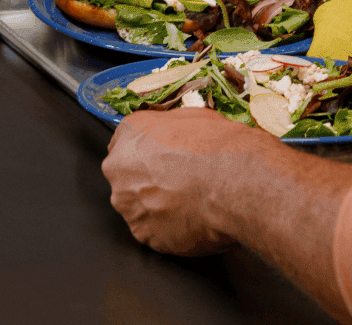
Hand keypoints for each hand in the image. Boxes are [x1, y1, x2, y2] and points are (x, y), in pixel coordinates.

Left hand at [102, 108, 257, 255]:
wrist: (232, 183)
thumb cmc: (215, 149)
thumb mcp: (190, 116)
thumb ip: (168, 129)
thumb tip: (174, 137)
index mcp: (128, 136)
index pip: (127, 145)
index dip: (148, 154)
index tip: (162, 160)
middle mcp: (119, 172)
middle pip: (129, 178)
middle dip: (150, 182)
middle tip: (179, 184)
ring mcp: (131, 207)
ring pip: (141, 208)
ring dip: (159, 208)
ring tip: (190, 203)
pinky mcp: (146, 235)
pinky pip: (156, 233)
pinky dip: (172, 230)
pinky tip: (193, 220)